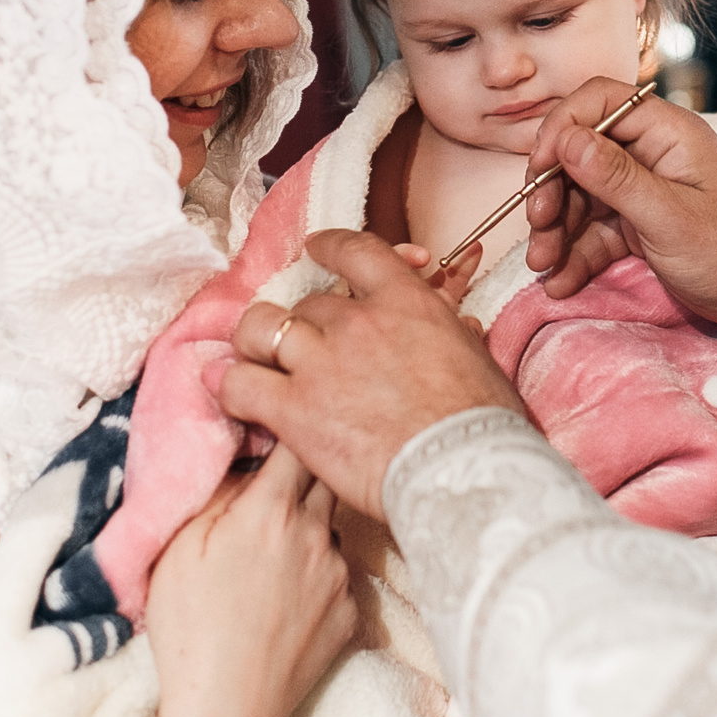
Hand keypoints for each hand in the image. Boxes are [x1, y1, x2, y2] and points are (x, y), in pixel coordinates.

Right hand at [144, 445, 355, 716]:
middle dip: (303, 474)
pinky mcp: (352, 613)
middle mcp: (315, 534)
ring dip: (310, 530)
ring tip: (272, 559)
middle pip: (324, 479)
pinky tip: (287, 600)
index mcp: (270, 511)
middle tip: (271, 491)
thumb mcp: (179, 549)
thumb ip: (215, 495)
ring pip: (331, 529)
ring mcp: (339, 575)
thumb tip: (238, 460)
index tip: (272, 428)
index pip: (296, 442)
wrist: (226, 712)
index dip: (285, 430)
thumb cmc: (190, 628)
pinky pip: (339, 575)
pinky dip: (318, 576)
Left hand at [222, 230, 522, 518]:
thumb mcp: (477, 359)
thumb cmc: (484, 425)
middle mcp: (356, 321)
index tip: (315, 249)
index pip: (354, 251)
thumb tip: (455, 327)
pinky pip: (239, 385)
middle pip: (305, 302)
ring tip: (258, 363)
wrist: (463, 470)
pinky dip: (232, 388)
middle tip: (305, 347)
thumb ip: (451, 335)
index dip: (327, 246)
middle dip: (303, 323)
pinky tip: (237, 397)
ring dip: (256, 344)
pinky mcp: (294, 409)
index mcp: (406, 302)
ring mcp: (320, 362)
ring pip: (259, 328)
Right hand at [519, 77, 716, 335]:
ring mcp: (643, 189)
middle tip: (538, 226)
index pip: (599, 102)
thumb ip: (616, 178)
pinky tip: (560, 282)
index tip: (540, 168)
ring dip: (557, 231)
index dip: (561, 128)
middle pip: (580, 155)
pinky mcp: (638, 223)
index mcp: (666, 133)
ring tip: (543, 266)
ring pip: (581, 198)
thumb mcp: (670, 217)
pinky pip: (595, 231)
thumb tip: (567, 140)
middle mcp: (650, 153)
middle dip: (553, 192)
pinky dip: (575, 255)